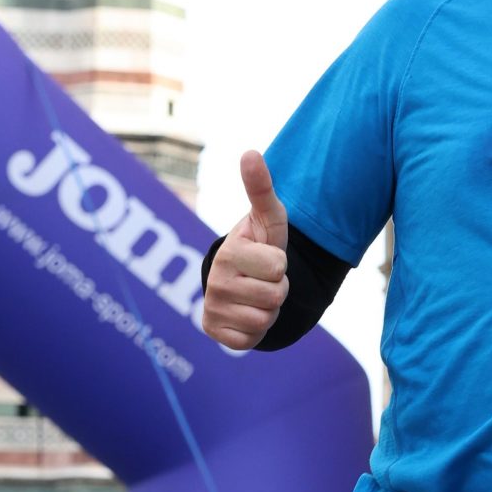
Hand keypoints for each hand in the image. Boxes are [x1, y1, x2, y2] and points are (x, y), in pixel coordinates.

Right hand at [202, 150, 289, 351]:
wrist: (243, 279)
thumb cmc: (261, 245)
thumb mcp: (268, 218)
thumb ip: (261, 187)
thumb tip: (250, 152)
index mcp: (228, 253)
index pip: (277, 268)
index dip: (280, 265)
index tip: (267, 259)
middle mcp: (213, 281)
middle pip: (274, 296)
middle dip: (277, 289)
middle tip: (263, 279)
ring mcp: (212, 308)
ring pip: (265, 320)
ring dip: (268, 310)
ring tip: (256, 295)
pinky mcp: (214, 332)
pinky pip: (249, 340)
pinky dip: (254, 330)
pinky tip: (245, 313)